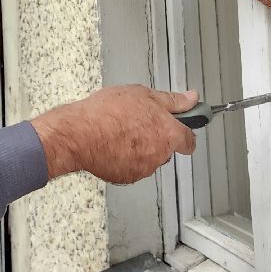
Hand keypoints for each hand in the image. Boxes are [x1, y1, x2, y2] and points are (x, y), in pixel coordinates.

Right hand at [31, 86, 198, 183]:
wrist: (79, 134)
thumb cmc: (107, 113)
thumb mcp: (143, 94)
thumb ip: (172, 100)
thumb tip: (191, 99)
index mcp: (168, 133)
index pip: (189, 140)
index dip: (185, 132)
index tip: (181, 127)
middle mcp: (159, 155)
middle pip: (167, 148)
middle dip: (157, 137)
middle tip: (138, 121)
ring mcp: (143, 168)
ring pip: (148, 158)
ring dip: (140, 147)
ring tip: (120, 131)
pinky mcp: (126, 177)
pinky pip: (131, 167)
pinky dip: (125, 158)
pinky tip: (112, 143)